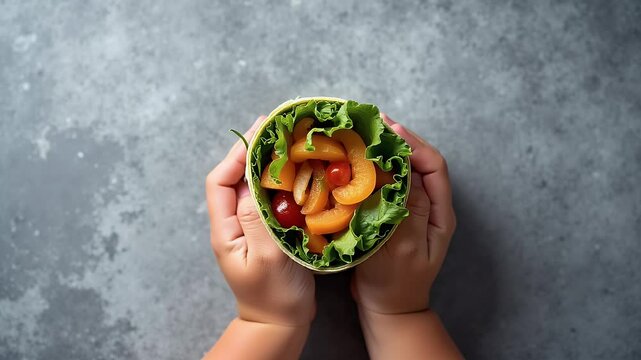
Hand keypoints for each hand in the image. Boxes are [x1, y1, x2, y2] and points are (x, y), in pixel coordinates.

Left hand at [205, 116, 315, 326]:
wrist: (280, 325)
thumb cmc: (272, 297)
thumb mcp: (266, 259)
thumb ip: (257, 220)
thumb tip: (252, 181)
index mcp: (225, 229)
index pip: (220, 181)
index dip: (237, 154)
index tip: (260, 131)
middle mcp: (235, 224)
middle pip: (238, 178)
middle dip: (255, 151)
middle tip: (280, 128)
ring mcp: (251, 228)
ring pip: (256, 187)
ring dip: (271, 164)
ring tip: (292, 143)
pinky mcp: (269, 233)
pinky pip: (272, 200)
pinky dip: (285, 183)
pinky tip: (302, 174)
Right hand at [351, 113, 455, 314]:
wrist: (387, 308)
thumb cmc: (395, 283)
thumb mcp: (404, 249)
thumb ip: (409, 210)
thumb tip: (406, 171)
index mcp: (439, 213)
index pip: (433, 167)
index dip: (413, 145)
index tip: (389, 130)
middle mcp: (429, 206)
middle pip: (419, 162)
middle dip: (399, 140)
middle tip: (372, 123)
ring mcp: (412, 210)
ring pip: (403, 171)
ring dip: (386, 151)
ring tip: (364, 135)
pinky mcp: (394, 214)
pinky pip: (389, 184)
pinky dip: (375, 169)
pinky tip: (357, 162)